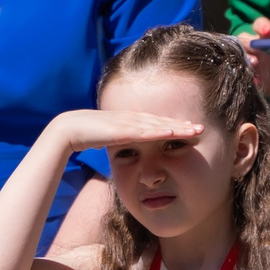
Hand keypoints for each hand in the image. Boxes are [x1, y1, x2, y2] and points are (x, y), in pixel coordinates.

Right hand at [44, 107, 204, 152]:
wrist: (68, 129)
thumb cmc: (88, 135)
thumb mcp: (111, 139)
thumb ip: (122, 142)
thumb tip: (129, 150)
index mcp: (130, 122)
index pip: (157, 123)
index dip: (175, 125)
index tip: (191, 129)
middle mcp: (132, 119)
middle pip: (162, 122)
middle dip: (182, 124)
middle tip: (201, 127)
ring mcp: (128, 123)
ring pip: (158, 125)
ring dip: (177, 127)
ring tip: (195, 129)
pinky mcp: (121, 129)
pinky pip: (144, 131)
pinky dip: (159, 130)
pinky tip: (173, 131)